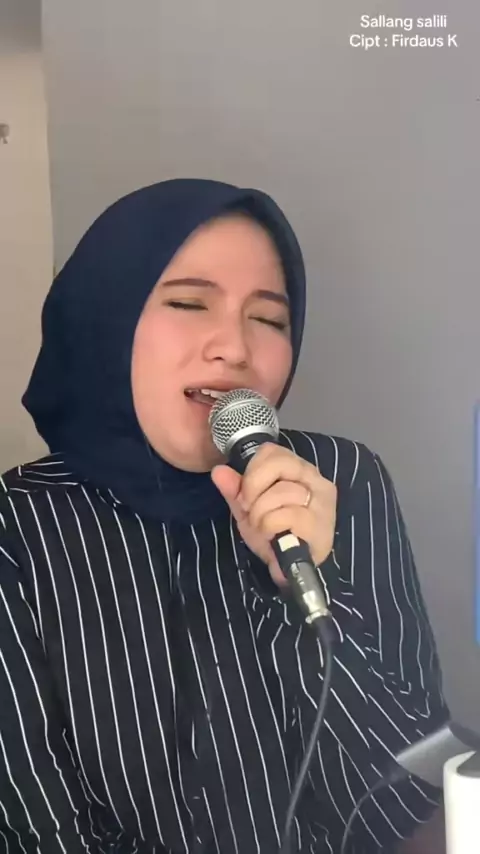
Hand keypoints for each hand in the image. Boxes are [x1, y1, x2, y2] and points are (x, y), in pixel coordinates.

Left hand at [211, 443, 336, 586]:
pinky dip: (270, 527)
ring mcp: (322, 502)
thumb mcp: (248, 510)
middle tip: (250, 509)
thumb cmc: (273, 534)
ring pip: (281, 491)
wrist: (287, 569)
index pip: (271, 451)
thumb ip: (235, 489)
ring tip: (264, 527)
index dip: (252, 470)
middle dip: (254, 488)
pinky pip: (286, 514)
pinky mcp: (320, 524)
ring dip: (261, 513)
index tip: (246, 494)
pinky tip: (274, 536)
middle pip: (278, 464)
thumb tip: (218, 471)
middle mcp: (316, 480)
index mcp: (299, 470)